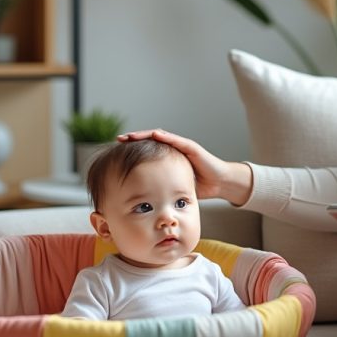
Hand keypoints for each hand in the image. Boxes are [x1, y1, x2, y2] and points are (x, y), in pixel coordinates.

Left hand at [117, 129, 251, 204]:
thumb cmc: (198, 186)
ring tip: (131, 135)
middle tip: (119, 139)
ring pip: (160, 136)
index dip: (132, 149)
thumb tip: (143, 202)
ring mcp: (182, 146)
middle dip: (134, 139)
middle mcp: (173, 149)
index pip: (146, 151)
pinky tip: (155, 134)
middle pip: (150, 140)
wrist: (219, 183)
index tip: (117, 151)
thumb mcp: (173, 187)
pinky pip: (176, 140)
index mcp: (166, 159)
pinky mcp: (191, 147)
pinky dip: (165, 136)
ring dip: (145, 135)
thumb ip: (161, 188)